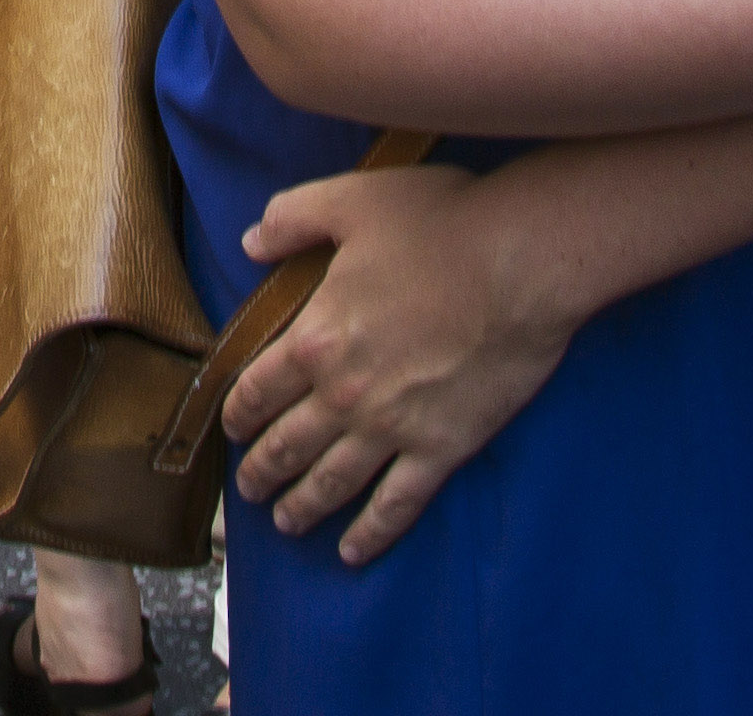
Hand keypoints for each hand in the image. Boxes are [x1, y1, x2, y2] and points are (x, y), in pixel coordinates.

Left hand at [218, 164, 574, 563]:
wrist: (521, 262)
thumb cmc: (439, 224)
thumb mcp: (348, 201)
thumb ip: (290, 219)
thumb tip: (250, 241)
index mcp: (314, 337)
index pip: (256, 390)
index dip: (238, 415)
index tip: (232, 430)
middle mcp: (343, 393)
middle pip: (286, 445)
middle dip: (261, 471)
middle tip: (249, 491)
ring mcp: (393, 427)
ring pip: (332, 482)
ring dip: (302, 507)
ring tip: (286, 523)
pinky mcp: (443, 448)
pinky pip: (397, 504)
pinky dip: (371, 533)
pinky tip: (353, 551)